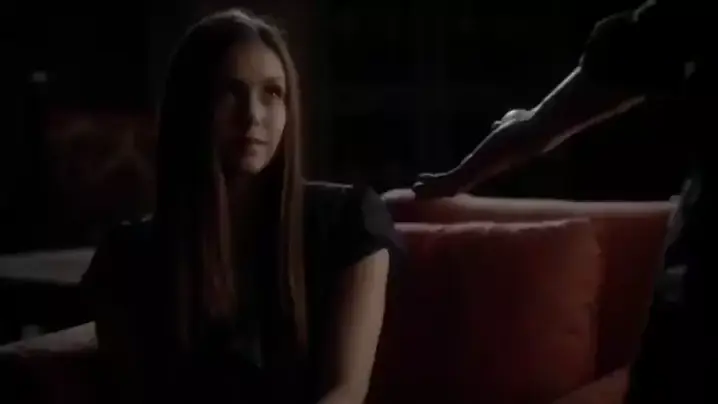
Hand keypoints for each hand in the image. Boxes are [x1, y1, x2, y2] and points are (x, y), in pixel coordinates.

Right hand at [413, 108, 534, 198]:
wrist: (537, 131)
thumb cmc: (528, 124)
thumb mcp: (509, 123)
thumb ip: (503, 124)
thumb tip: (500, 122)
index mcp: (488, 161)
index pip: (465, 173)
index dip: (449, 176)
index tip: (434, 178)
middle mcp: (483, 170)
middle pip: (456, 184)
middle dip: (437, 187)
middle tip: (418, 190)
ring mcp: (479, 172)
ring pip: (451, 187)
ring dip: (432, 190)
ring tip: (415, 192)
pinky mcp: (476, 170)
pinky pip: (451, 183)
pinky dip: (434, 187)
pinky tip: (420, 189)